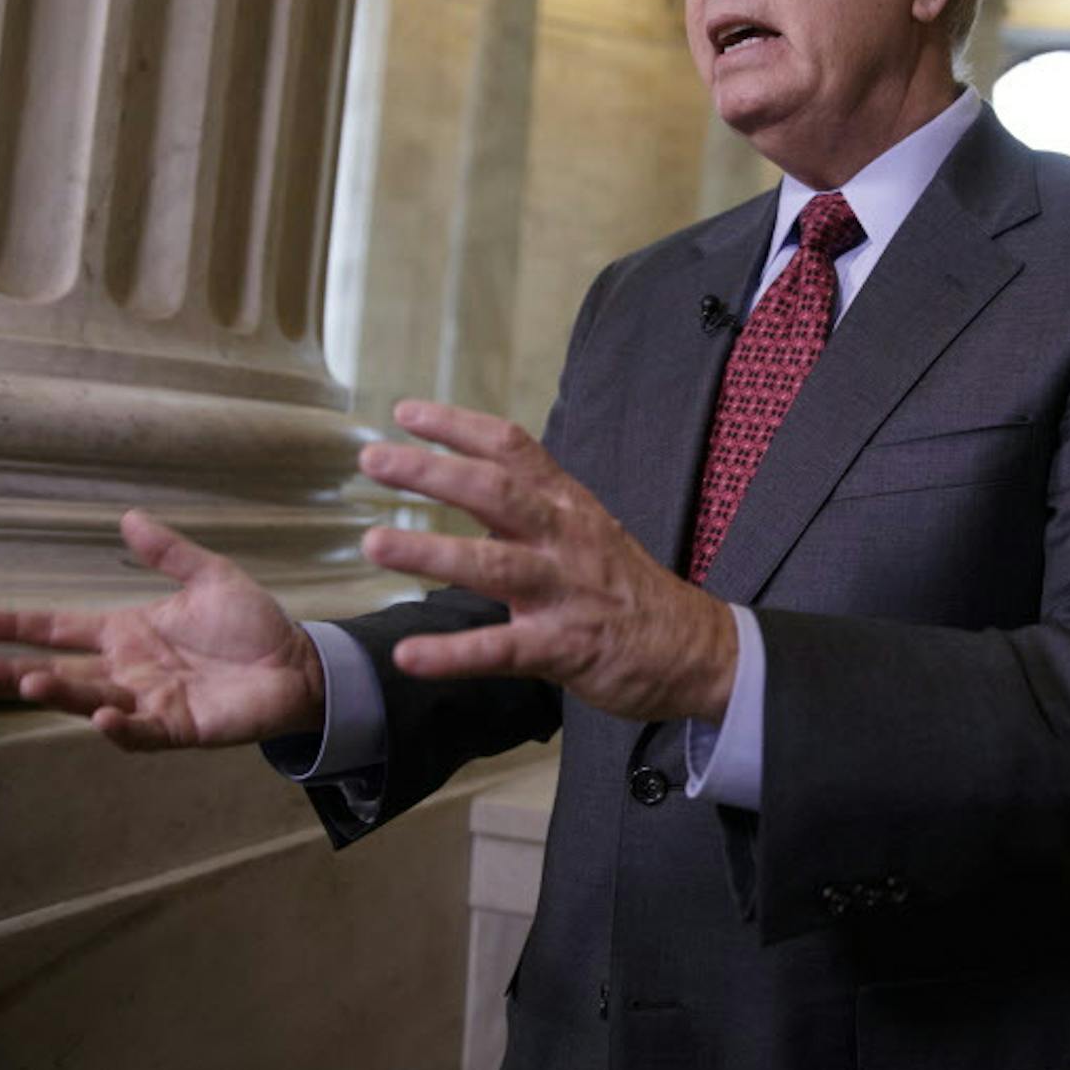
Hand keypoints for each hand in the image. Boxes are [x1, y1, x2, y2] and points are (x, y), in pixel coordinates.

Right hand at [0, 510, 323, 749]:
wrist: (299, 664)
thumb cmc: (252, 624)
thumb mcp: (210, 577)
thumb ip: (168, 553)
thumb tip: (129, 517)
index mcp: (127, 633)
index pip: (60, 629)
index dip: (18, 626)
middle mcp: (127, 670)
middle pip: (58, 673)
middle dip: (10, 674)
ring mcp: (148, 702)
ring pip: (90, 701)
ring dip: (59, 694)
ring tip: (29, 682)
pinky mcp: (177, 728)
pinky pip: (140, 733)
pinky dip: (121, 728)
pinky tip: (104, 717)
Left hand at [358, 400, 737, 722]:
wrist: (696, 649)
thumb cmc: (629, 589)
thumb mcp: (587, 529)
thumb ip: (532, 504)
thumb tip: (470, 476)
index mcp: (567, 505)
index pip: (512, 448)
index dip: (457, 427)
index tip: (404, 413)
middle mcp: (565, 537)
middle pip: (495, 493)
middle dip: (431, 473)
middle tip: (373, 460)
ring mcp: (566, 591)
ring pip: (494, 564)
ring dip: (431, 551)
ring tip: (374, 543)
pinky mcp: (566, 647)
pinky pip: (503, 649)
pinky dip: (455, 653)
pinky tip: (410, 657)